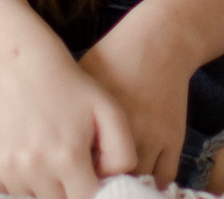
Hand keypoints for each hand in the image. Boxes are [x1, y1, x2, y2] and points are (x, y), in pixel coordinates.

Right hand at [0, 51, 134, 198]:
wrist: (22, 67)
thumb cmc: (72, 88)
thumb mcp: (110, 111)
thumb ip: (122, 154)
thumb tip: (112, 184)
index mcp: (68, 156)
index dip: (92, 189)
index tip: (91, 174)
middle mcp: (35, 167)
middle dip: (69, 190)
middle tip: (72, 165)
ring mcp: (9, 169)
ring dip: (46, 188)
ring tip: (52, 158)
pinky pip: (11, 192)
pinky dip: (23, 183)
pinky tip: (32, 158)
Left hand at [77, 8, 192, 188]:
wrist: (157, 40)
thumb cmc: (112, 58)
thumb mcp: (80, 83)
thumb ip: (65, 118)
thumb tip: (48, 150)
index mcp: (97, 121)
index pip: (82, 171)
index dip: (77, 178)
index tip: (73, 177)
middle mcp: (125, 133)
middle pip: (110, 182)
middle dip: (98, 188)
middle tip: (91, 185)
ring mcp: (153, 137)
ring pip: (139, 185)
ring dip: (126, 190)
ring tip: (115, 187)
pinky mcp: (174, 137)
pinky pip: (164, 177)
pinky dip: (152, 187)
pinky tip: (139, 181)